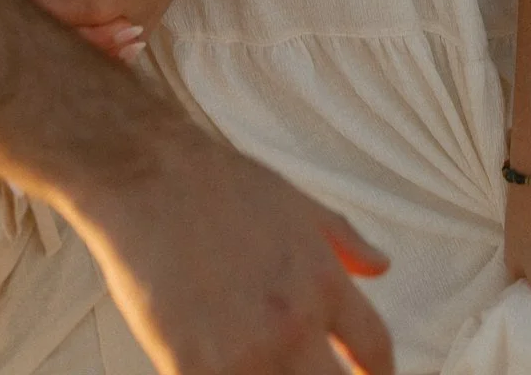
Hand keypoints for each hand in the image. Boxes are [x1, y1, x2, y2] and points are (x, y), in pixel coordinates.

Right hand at [76, 122, 393, 374]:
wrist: (149, 176)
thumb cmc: (219, 184)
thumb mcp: (296, 204)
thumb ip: (343, 240)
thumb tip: (381, 266)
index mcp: (324, 283)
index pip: (375, 351)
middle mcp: (293, 325)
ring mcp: (244, 355)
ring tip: (270, 371)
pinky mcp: (192, 369)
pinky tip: (222, 370)